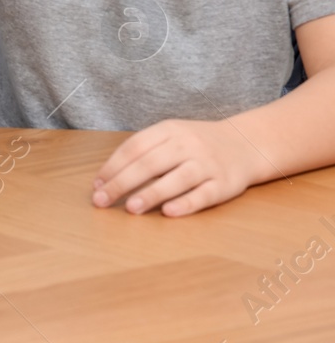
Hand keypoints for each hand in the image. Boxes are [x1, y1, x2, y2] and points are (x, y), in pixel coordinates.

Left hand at [91, 118, 270, 215]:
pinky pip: (204, 195)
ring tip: (130, 208)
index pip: (134, 147)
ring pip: (176, 179)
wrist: (246, 143)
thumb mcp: (170, 136)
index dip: (113, 166)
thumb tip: (106, 178)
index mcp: (169, 130)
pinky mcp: (225, 184)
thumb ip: (143, 151)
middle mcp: (188, 145)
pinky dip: (186, 204)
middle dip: (122, 183)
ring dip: (151, 194)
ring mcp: (207, 164)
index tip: (97, 185)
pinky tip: (168, 212)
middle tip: (101, 201)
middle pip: (150, 164)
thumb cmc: (195, 143)